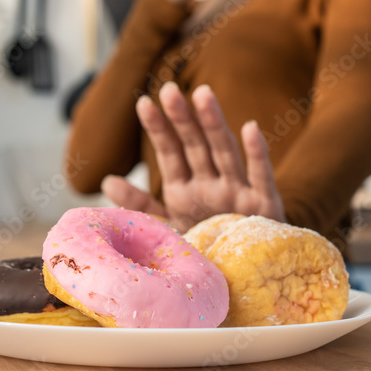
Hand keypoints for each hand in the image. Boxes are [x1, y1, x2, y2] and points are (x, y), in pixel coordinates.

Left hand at [102, 82, 284, 232]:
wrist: (246, 280)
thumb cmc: (207, 246)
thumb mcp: (169, 226)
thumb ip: (141, 205)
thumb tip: (106, 180)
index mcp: (185, 188)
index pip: (169, 152)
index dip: (158, 128)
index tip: (143, 102)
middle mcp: (211, 184)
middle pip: (194, 145)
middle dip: (182, 118)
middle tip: (169, 89)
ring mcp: (237, 192)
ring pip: (224, 152)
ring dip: (213, 124)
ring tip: (203, 94)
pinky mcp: (263, 206)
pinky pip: (261, 178)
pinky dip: (257, 154)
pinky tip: (250, 128)